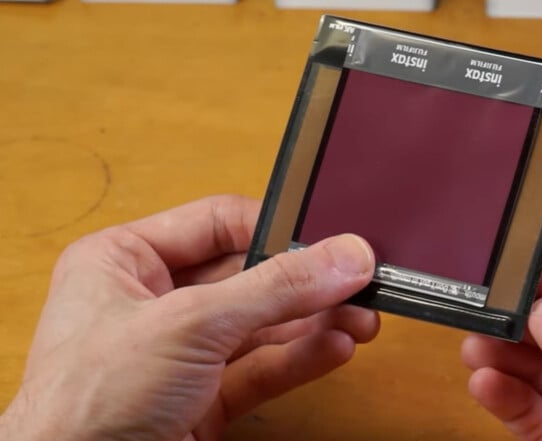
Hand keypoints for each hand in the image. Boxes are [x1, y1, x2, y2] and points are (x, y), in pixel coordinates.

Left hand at [0, 195, 378, 440]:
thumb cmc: (84, 406)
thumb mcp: (189, 324)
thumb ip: (274, 288)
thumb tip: (341, 257)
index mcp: (126, 261)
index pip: (217, 222)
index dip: (275, 226)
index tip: (328, 237)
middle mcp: (155, 302)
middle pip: (250, 275)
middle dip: (306, 281)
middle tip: (357, 280)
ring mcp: (181, 353)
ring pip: (263, 324)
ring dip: (315, 321)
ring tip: (360, 318)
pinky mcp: (204, 397)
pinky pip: (263, 367)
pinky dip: (302, 358)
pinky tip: (335, 347)